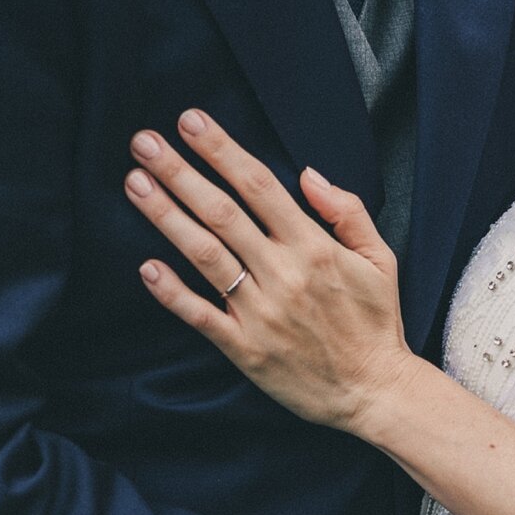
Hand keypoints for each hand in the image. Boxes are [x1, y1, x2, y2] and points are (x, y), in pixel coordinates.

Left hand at [125, 109, 417, 432]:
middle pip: (221, 212)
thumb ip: (347, 210)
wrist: (375, 393)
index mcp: (314, 247)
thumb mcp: (380, 259)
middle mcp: (283, 274)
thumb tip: (307, 175)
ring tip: (135, 184)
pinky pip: (202, 316)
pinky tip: (147, 267)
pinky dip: (172, 292)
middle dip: (179, 172)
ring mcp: (261, 312)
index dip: (221, 150)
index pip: (259, 185)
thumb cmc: (376, 324)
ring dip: (166, 216)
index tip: (190, 122)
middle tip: (143, 142)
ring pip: (205, 255)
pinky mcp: (246, 349)